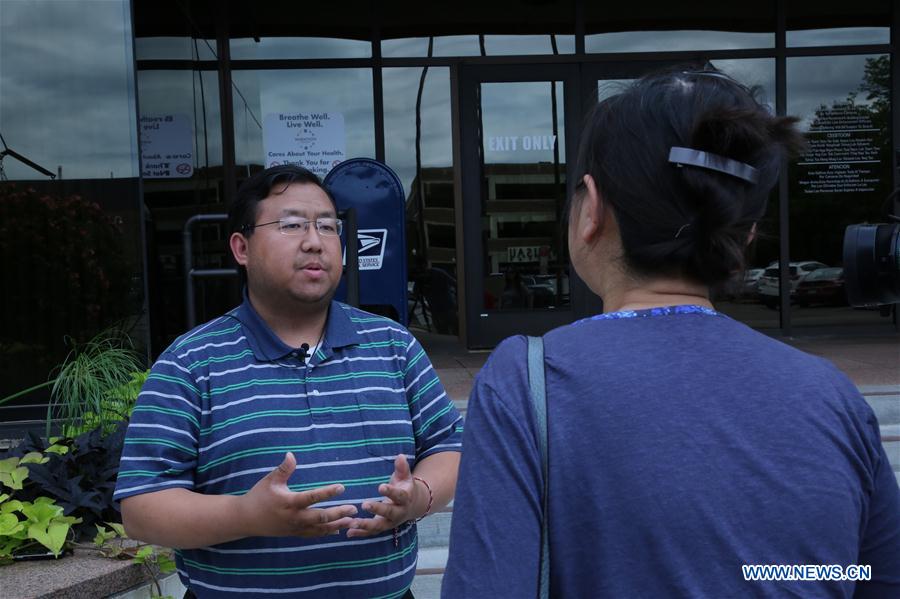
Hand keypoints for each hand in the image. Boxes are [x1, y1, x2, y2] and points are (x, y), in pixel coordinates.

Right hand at [238, 452, 357, 537]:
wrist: (246, 519)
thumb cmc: (259, 496)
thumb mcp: (270, 480)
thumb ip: (283, 469)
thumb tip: (291, 454)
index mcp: (289, 502)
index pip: (312, 497)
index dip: (327, 492)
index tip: (342, 487)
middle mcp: (294, 517)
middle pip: (320, 517)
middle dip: (338, 513)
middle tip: (353, 509)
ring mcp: (295, 528)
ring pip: (319, 529)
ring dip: (336, 525)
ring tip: (352, 521)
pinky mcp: (294, 534)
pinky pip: (313, 535)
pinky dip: (326, 532)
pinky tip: (338, 530)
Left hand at [346, 454, 422, 537]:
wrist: (413, 505)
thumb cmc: (405, 487)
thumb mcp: (405, 476)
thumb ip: (402, 468)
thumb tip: (400, 456)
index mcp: (405, 498)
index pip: (399, 495)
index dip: (390, 491)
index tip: (380, 487)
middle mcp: (399, 512)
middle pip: (389, 513)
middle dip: (377, 510)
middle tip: (364, 504)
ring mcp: (390, 522)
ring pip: (378, 526)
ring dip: (365, 525)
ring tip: (352, 523)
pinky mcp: (383, 527)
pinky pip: (371, 532)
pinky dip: (360, 533)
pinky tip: (348, 532)